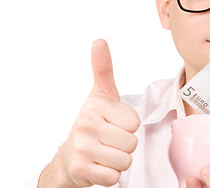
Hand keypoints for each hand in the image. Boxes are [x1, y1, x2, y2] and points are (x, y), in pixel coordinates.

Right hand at [38, 39, 140, 187]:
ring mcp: (82, 148)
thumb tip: (99, 41)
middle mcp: (87, 124)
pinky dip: (110, 174)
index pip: (134, 122)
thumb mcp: (101, 94)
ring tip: (105, 152)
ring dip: (119, 160)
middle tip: (109, 140)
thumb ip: (103, 69)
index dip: (128, 126)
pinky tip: (99, 165)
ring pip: (125, 160)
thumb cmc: (92, 123)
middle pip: (131, 142)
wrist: (70, 154)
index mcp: (96, 105)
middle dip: (124, 145)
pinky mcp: (81, 170)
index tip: (113, 123)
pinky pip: (114, 177)